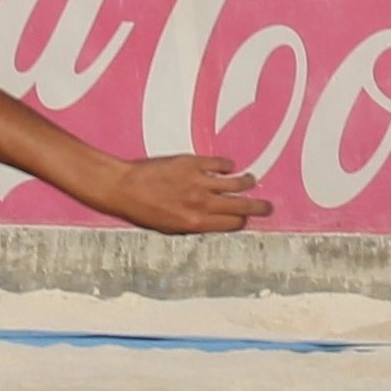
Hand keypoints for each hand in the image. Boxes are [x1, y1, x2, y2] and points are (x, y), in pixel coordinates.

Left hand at [105, 155, 271, 234]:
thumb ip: (195, 224)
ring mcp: (199, 182)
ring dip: (248, 182)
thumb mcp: (169, 227)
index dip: (242, 221)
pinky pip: (221, 163)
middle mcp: (201, 204)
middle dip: (260, 207)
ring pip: (238, 183)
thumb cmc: (142, 210)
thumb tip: (216, 223)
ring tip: (250, 180)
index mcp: (196, 223)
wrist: (122, 188)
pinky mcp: (193, 163)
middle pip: (243, 206)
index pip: (234, 224)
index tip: (246, 218)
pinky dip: (227, 165)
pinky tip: (228, 166)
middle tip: (268, 206)